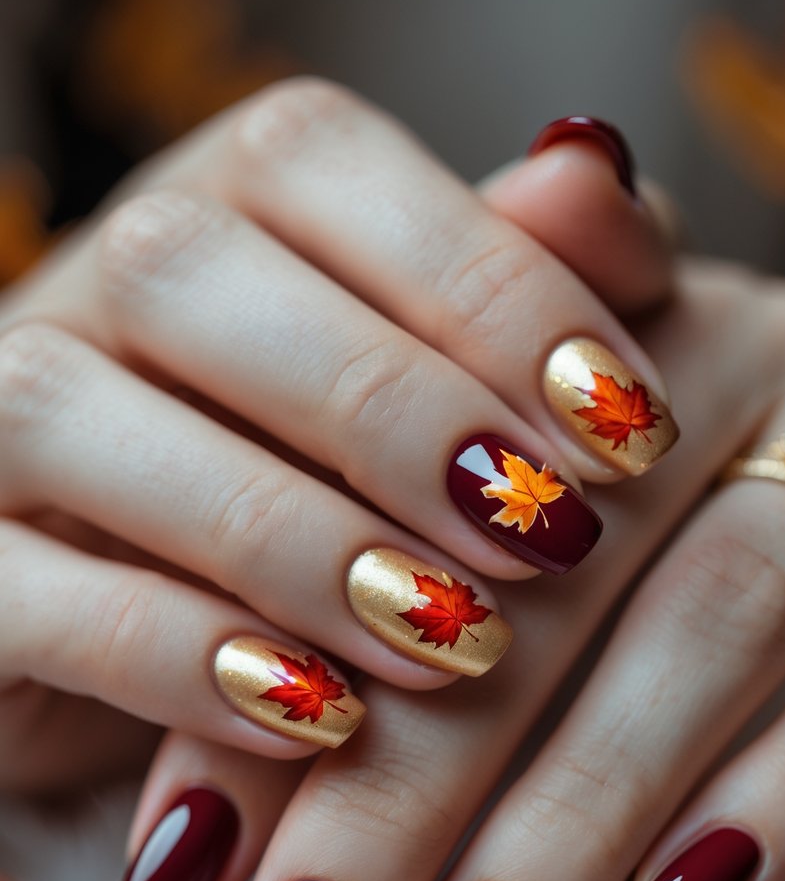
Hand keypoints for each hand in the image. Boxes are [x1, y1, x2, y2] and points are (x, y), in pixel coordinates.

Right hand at [0, 83, 674, 795]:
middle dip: (390, 409)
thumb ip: (500, 285)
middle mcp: (72, 289)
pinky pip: (30, 593)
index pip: (316, 160)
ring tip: (451, 642)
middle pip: (187, 271)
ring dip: (289, 537)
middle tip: (544, 537)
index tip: (628, 429)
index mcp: (201, 209)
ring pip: (77, 419)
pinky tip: (319, 719)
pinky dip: (180, 658)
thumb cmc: (311, 497)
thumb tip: (597, 181)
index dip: (486, 285)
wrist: (129, 636)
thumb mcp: (418, 396)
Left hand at [207, 255, 784, 880]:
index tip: (186, 858)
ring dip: (571, 826)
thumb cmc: (567, 510)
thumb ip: (307, 657)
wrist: (773, 459)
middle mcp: (719, 352)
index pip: (398, 479)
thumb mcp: (428, 534)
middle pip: (539, 573)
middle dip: (408, 787)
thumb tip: (174, 855)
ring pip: (710, 624)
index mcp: (562, 319)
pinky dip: (773, 801)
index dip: (286, 674)